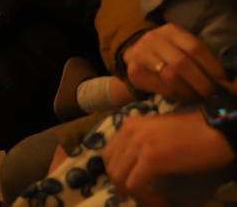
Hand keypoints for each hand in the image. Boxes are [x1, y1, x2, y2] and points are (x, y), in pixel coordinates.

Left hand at [105, 111, 233, 204]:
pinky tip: (161, 202)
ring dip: (135, 195)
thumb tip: (134, 166)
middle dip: (123, 187)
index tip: (132, 187)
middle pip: (112, 167)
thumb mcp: (157, 131)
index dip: (118, 174)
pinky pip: (135, 185)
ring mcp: (138, 144)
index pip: (109, 154)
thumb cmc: (192, 132)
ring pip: (119, 178)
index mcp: (129, 124)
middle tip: (143, 197)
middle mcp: (128, 131)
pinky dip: (145, 198)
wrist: (215, 130)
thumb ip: (141, 142)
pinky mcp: (151, 159)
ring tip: (153, 201)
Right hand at [123, 23, 224, 100]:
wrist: (136, 54)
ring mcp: (141, 54)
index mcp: (170, 31)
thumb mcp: (182, 46)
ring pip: (170, 77)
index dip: (212, 67)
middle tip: (211, 93)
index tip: (222, 81)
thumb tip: (223, 79)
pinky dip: (176, 95)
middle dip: (201, 82)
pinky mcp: (134, 71)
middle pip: (182, 63)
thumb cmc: (167, 52)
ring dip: (189, 91)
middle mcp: (153, 39)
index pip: (195, 48)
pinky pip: (160, 87)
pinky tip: (183, 95)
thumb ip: (198, 58)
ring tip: (197, 95)